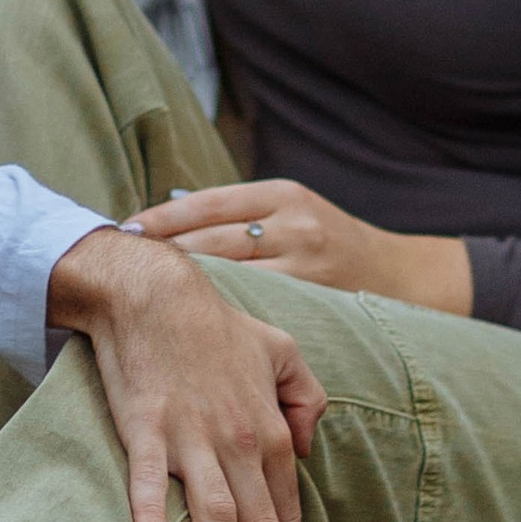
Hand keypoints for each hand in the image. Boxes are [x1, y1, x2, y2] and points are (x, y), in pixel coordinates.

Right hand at [47, 228, 326, 521]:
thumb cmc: (216, 326)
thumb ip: (307, 398)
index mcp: (271, 428)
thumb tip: (305, 448)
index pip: (285, 511)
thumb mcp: (282, 349)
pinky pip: (151, 480)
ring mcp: (191, 436)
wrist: (154, 293)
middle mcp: (238, 440)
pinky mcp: (146, 428)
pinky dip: (152, 516)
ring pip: (216, 519)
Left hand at [126, 180, 472, 314]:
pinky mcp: (313, 302)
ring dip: (187, 288)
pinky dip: (222, 315)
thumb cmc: (329, 240)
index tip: (124, 229)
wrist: (401, 276)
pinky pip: (256, 308)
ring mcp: (305, 265)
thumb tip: (170, 210)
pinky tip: (192, 327)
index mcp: (281, 194)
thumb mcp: (290, 209)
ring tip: (142, 299)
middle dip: (165, 253)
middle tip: (120, 267)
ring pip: (230, 277)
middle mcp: (293, 224)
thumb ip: (241, 213)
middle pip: (213, 239)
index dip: (162, 218)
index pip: (207, 203)